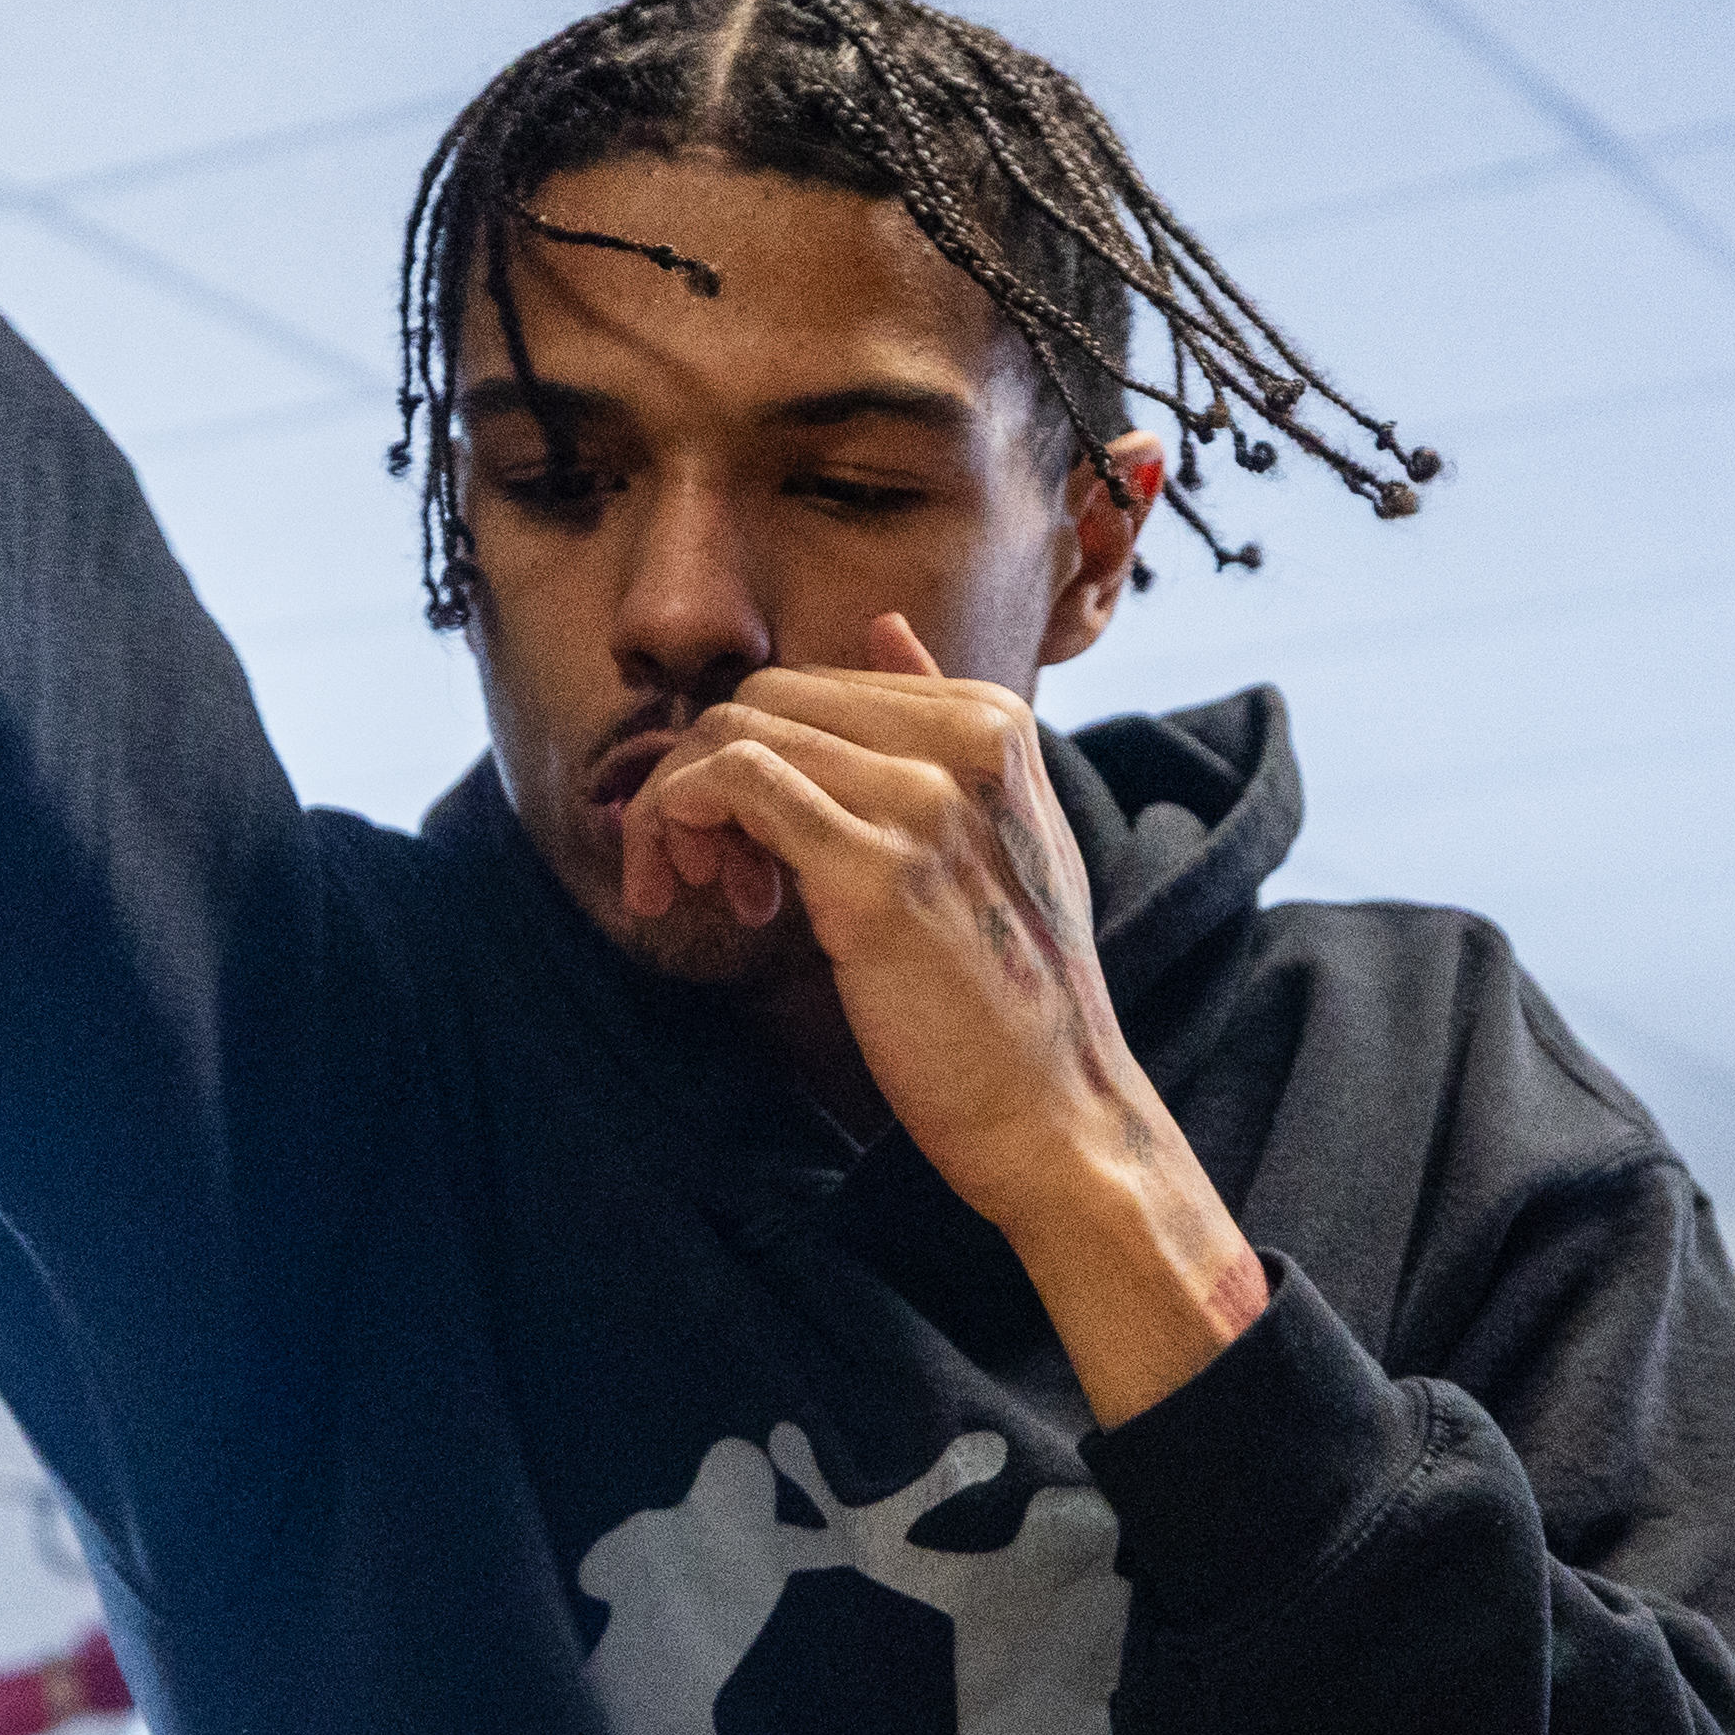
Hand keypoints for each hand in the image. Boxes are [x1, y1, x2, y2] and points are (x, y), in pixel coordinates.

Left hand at [622, 618, 1267, 1420]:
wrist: (1057, 1108)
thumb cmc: (1014, 989)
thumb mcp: (1006, 832)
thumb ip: (941, 726)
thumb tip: (885, 625)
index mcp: (994, 721)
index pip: (815, 684)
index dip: (757, 754)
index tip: (743, 843)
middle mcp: (966, 742)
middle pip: (764, 699)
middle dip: (703, 772)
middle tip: (706, 872)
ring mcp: (923, 801)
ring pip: (732, 733)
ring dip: (677, 806)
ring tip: (696, 888)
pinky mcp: (874, 873)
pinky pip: (732, 784)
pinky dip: (678, 820)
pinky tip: (692, 894)